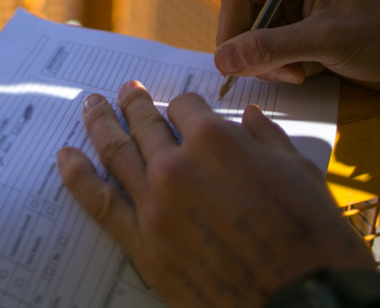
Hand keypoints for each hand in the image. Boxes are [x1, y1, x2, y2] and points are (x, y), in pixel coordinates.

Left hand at [58, 82, 373, 307]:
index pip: (185, 107)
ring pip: (115, 151)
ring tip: (90, 105)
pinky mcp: (142, 242)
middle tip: (123, 92)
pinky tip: (65, 156)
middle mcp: (177, 164)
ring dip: (99, 123)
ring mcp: (154, 202)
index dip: (183, 105)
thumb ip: (268, 138)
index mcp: (216, 141)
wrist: (304, 305)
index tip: (180, 108)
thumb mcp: (301, 175)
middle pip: (144, 123)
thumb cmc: (314, 242)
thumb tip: (250, 114)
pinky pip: (99, 202)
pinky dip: (77, 175)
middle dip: (133, 104)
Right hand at [215, 0, 379, 91]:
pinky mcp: (300, 24)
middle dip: (256, 49)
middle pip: (244, 15)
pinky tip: (307, 71)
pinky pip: (269, 46)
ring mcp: (295, 1)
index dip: (231, 29)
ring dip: (270, 61)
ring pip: (254, 35)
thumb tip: (222, 60)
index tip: (232, 64)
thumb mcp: (327, 41)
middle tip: (281, 74)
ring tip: (300, 75)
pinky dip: (281, 64)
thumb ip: (271, 48)